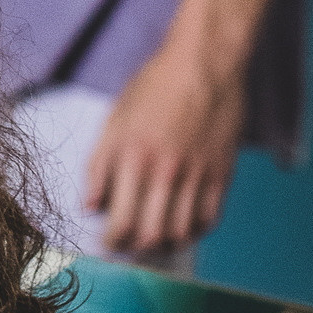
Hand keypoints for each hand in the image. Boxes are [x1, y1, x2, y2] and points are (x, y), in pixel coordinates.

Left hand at [85, 40, 244, 254]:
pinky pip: (209, 220)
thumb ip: (99, 164)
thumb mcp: (115, 118)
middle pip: (150, 235)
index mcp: (132, 156)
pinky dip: (194, 232)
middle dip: (135, 249)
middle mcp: (164, 169)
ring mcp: (197, 173)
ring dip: (165, 244)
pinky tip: (183, 225)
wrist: (205, 63)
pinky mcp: (222, 173)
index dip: (112, 243)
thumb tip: (90, 207)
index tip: (109, 244)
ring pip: (181, 234)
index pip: (119, 221)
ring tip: (155, 238)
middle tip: (130, 246)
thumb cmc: (155, 86)